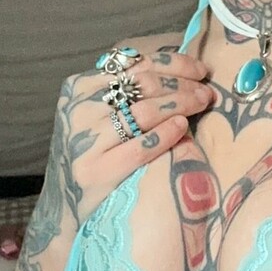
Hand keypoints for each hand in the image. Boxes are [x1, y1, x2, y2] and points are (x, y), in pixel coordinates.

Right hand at [21, 48, 214, 270]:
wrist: (64, 206)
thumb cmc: (91, 154)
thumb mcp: (97, 114)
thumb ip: (123, 91)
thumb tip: (178, 69)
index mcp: (79, 88)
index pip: (134, 64)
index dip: (173, 64)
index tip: (200, 69)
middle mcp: (79, 110)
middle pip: (142, 85)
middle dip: (182, 84)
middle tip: (206, 91)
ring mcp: (86, 141)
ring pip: (143, 112)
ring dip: (180, 103)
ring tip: (202, 103)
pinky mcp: (97, 170)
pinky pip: (141, 147)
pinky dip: (166, 134)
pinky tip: (182, 128)